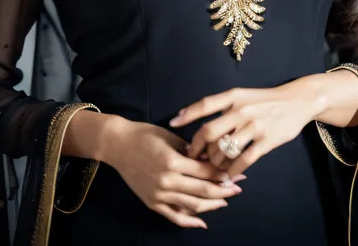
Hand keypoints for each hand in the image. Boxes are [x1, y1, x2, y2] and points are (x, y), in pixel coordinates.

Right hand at [101, 118, 244, 229]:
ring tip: (226, 200)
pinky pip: (174, 216)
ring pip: (192, 205)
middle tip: (238, 188)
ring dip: (212, 204)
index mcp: (173, 161)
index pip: (205, 171)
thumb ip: (191, 151)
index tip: (237, 172)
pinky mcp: (152, 203)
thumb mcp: (171, 136)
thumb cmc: (145, 135)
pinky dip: (190, 221)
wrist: (118, 145)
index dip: (223, 173)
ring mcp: (159, 194)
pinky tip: (203, 222)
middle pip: (203, 191)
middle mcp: (167, 181)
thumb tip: (212, 160)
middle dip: (224, 190)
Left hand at [169, 79, 322, 177]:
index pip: (205, 104)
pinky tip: (228, 175)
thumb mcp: (242, 95)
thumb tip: (193, 120)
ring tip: (211, 167)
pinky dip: (232, 171)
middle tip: (193, 157)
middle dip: (197, 147)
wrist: (296, 101)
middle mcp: (242, 109)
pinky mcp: (267, 140)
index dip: (187, 114)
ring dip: (214, 162)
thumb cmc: (264, 100)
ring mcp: (255, 125)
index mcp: (234, 96)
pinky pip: (243, 160)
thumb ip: (221, 106)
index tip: (172, 124)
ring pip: (224, 149)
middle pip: (209, 131)